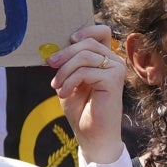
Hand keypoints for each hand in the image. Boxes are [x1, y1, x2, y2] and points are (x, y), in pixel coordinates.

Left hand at [52, 20, 127, 161]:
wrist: (92, 136)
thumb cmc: (81, 109)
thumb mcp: (69, 81)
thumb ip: (68, 64)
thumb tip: (55, 49)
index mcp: (105, 59)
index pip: (102, 32)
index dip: (85, 30)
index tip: (68, 41)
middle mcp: (114, 62)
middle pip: (88, 42)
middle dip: (65, 53)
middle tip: (50, 65)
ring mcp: (116, 70)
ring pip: (85, 55)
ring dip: (65, 70)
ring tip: (57, 86)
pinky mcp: (114, 80)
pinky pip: (85, 71)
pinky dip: (70, 81)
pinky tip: (65, 93)